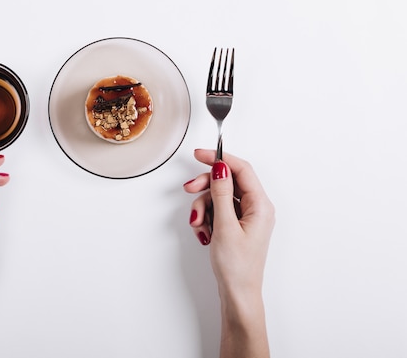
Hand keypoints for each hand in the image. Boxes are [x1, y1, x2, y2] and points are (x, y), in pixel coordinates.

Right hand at [183, 149, 274, 357]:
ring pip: (217, 197)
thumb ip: (221, 193)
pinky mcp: (235, 226)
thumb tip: (220, 168)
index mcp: (260, 205)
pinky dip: (206, 219)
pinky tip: (204, 234)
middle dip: (205, 187)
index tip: (200, 154)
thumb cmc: (237, 267)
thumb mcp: (225, 226)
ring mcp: (245, 217)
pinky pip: (217, 211)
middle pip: (226, 182)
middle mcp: (255, 208)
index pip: (241, 169)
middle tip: (189, 190)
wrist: (238, 294)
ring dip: (203, 208)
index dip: (220, 158)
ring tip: (200, 226)